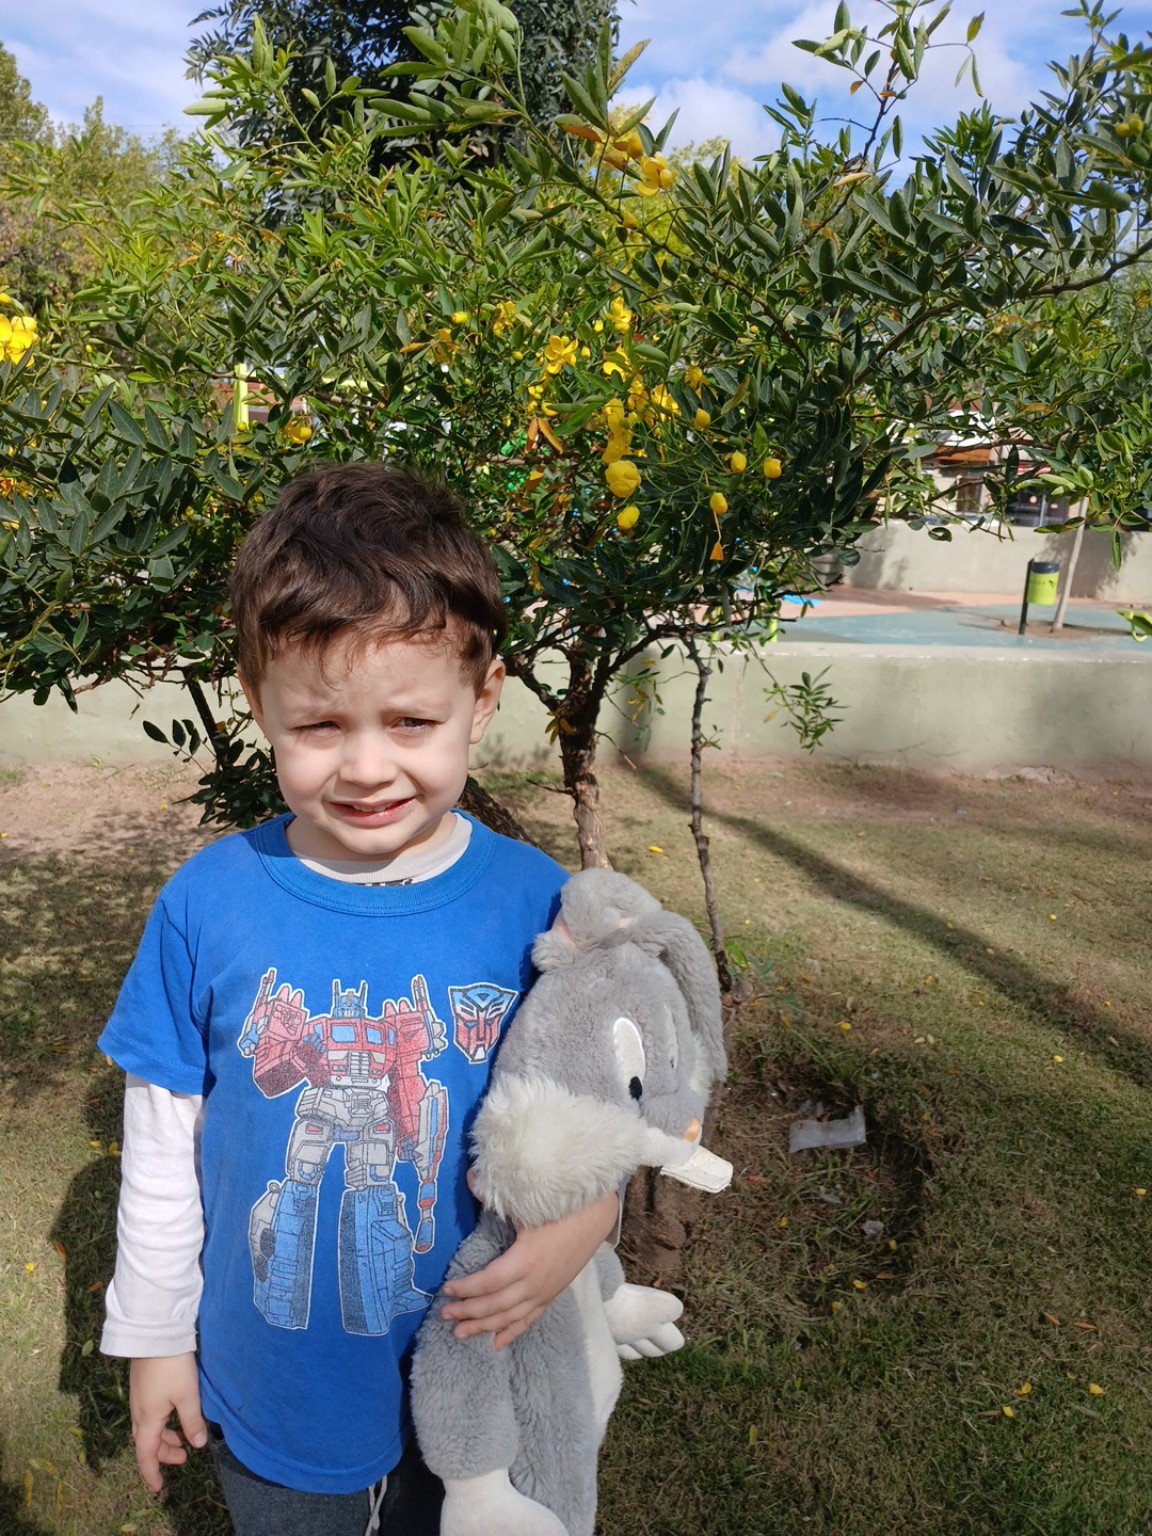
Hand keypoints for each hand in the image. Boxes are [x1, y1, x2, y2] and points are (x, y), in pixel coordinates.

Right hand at [129, 1353, 207, 1492]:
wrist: (154, 1333)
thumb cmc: (172, 1366)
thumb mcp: (187, 1395)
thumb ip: (192, 1421)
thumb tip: (197, 1445)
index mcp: (147, 1419)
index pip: (145, 1455)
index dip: (152, 1473)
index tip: (158, 1487)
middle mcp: (138, 1412)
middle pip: (147, 1442)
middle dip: (163, 1454)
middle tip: (184, 1457)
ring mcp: (139, 1398)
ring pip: (147, 1428)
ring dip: (163, 1438)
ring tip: (182, 1440)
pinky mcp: (143, 1385)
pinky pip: (148, 1415)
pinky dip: (161, 1424)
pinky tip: (175, 1415)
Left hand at [439, 1190, 618, 1349]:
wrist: (595, 1217)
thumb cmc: (560, 1209)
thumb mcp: (527, 1204)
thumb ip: (494, 1195)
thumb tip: (469, 1179)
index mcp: (525, 1260)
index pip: (487, 1282)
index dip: (465, 1289)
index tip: (446, 1289)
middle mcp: (534, 1283)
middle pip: (495, 1305)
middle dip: (468, 1312)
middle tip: (445, 1315)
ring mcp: (544, 1292)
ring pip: (509, 1317)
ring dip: (484, 1327)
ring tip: (460, 1333)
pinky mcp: (552, 1294)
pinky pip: (529, 1319)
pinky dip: (511, 1331)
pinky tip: (496, 1342)